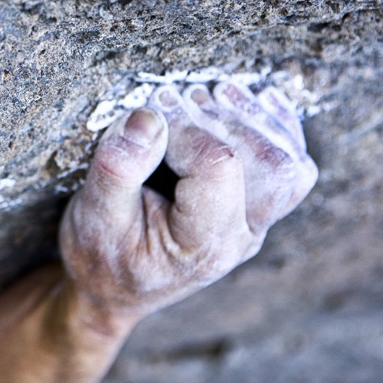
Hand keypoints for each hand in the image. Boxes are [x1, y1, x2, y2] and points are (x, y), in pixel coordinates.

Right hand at [60, 82, 317, 319]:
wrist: (113, 289)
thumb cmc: (100, 254)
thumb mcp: (92, 214)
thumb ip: (118, 167)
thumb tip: (147, 116)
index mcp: (202, 244)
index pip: (218, 168)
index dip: (186, 126)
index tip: (150, 107)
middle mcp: (240, 236)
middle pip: (270, 166)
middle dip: (226, 118)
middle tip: (176, 95)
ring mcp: (253, 222)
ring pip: (289, 164)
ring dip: (258, 119)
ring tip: (215, 92)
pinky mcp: (254, 205)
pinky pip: (290, 165)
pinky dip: (277, 127)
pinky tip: (258, 98)